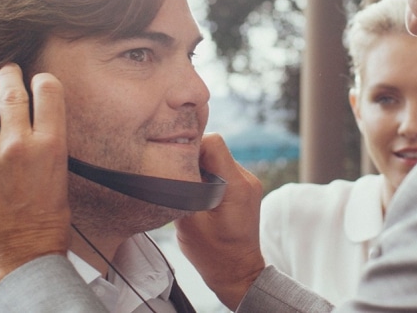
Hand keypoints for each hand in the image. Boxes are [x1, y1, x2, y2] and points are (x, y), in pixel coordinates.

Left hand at [0, 63, 72, 291]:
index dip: (42, 80)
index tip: (38, 80)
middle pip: (10, 90)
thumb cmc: (47, 223)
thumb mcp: (58, 177)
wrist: (21, 260)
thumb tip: (31, 122)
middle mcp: (18, 145)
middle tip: (6, 70)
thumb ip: (43, 145)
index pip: (47, 89)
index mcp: (50, 145)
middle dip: (8, 75)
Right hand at [175, 133, 265, 309]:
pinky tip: (197, 195)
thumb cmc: (213, 254)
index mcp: (235, 186)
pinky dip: (208, 177)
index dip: (189, 145)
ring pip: (217, 159)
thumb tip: (168, 167)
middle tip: (177, 176)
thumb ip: (180, 190)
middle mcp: (246, 179)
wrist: (238, 273)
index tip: (174, 160)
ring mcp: (248, 183)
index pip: (213, 142)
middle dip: (192, 158)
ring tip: (187, 189)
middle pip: (214, 148)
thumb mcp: (188, 223)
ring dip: (200, 169)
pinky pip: (223, 171)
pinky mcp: (244, 189)